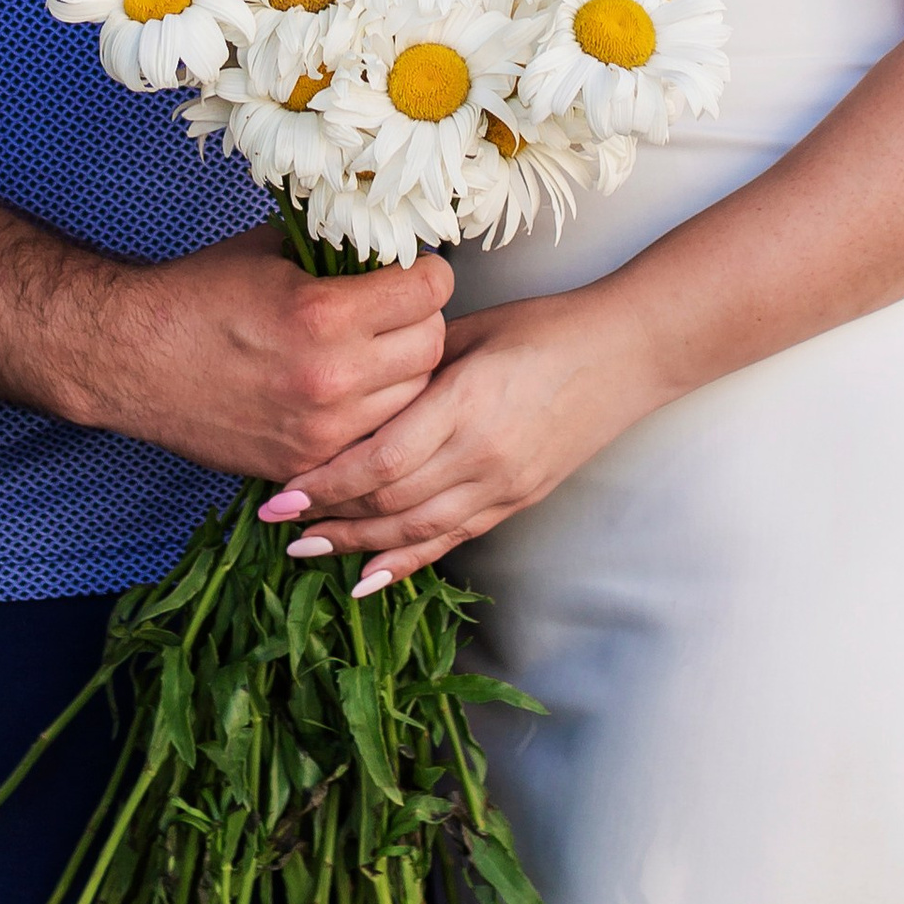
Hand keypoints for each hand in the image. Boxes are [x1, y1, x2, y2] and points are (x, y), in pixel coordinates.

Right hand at [73, 223, 453, 482]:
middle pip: (432, 347)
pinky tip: (352, 391)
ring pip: (412, 399)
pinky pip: (373, 437)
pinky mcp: (305, 463)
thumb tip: (390, 244)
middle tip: (400, 309)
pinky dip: (374, 414)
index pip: (429, 292)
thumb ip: (337, 251)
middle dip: (423, 320)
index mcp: (324, 314)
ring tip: (378, 351)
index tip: (416, 270)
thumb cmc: (196, 296)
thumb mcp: (272, 252)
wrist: (131, 358)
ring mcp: (321, 429)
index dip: (429, 272)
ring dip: (405, 370)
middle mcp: (332, 377)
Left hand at [257, 281, 672, 590]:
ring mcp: (503, 486)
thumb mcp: (471, 332)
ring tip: (308, 549)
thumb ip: (415, 366)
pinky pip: (452, 540)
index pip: (381, 461)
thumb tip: (352, 382)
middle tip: (276, 522)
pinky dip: (407, 561)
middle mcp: (482, 456)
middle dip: (329, 516)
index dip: (327, 482)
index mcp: (466, 405)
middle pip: (390, 504)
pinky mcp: (516, 500)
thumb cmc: (545, 327)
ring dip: (358, 545)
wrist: (627, 354)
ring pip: (416, 531)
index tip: (280, 490)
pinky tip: (370, 576)